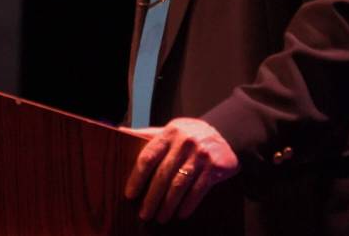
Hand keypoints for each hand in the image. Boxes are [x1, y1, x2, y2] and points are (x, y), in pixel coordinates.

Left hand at [123, 117, 238, 221]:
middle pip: (163, 175)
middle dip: (151, 197)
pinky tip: (181, 214)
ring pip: (179, 185)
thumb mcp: (171, 130)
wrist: (228, 134)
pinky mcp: (214, 167)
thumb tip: (120, 131)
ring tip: (160, 218)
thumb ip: (148, 134)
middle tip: (144, 213)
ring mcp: (200, 155)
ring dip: (168, 205)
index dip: (137, 177)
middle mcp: (185, 143)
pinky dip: (188, 204)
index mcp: (170, 133)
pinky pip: (198, 190)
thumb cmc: (190, 135)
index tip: (130, 194)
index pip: (148, 157)